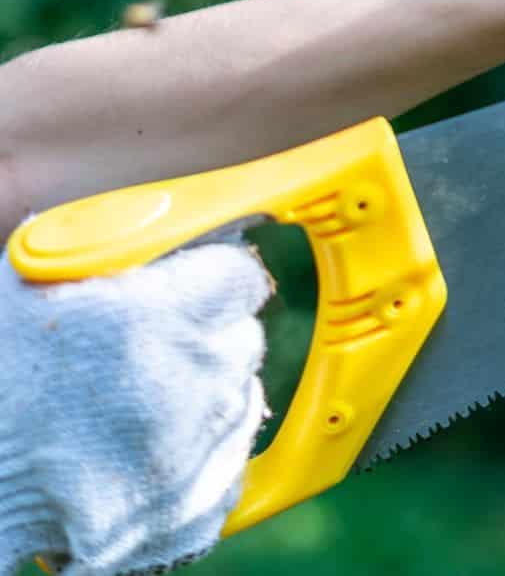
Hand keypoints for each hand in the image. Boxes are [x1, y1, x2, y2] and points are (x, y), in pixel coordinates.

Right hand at [0, 243, 270, 574]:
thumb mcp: (30, 287)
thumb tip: (169, 222)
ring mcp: (195, 456)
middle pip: (242, 337)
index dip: (213, 276)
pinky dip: (196, 458)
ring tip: (130, 406)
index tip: (195, 285)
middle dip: (203, 337)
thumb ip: (109, 250)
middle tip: (147, 351)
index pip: (239, 275)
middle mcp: (188, 385)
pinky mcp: (193, 513)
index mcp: (150, 319)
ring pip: (239, 399)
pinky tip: (139, 451)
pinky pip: (228, 464)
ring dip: (203, 396)